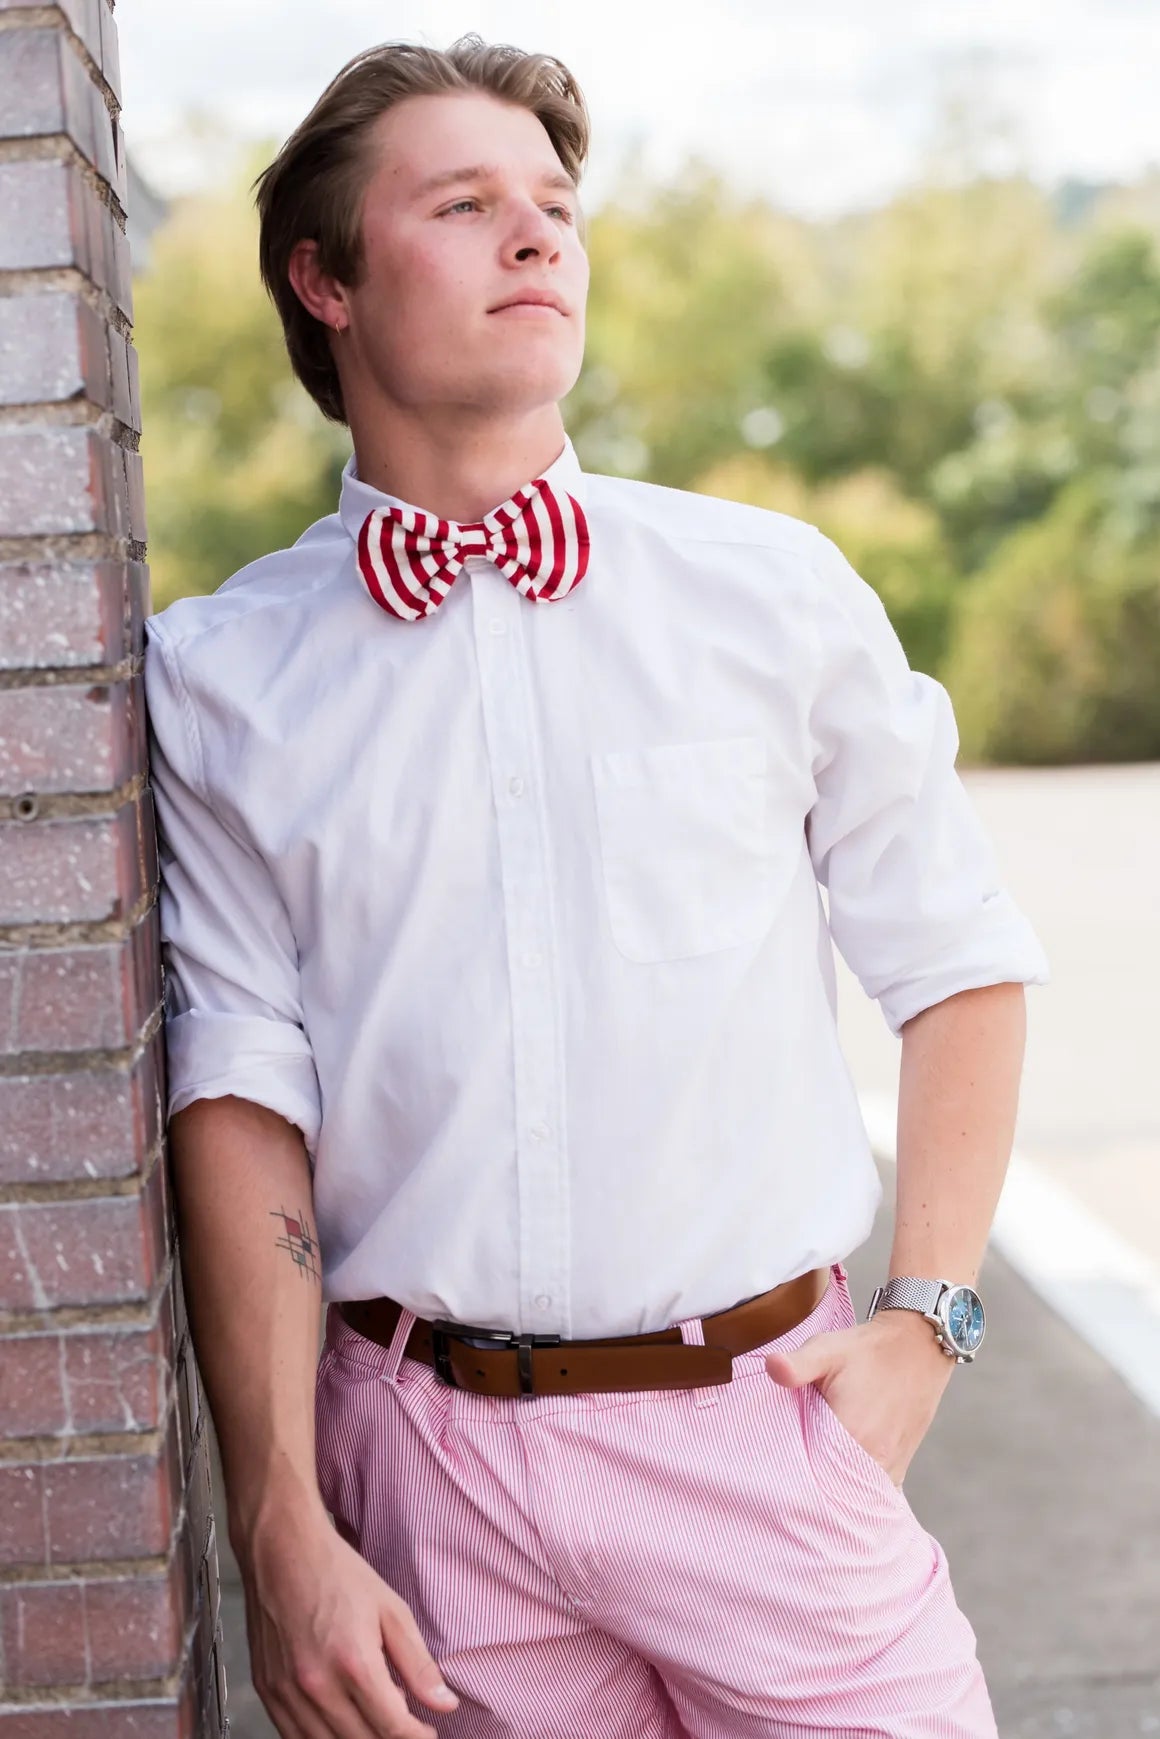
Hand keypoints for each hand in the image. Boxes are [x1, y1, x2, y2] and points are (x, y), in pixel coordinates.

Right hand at [238, 1500, 458, 1737]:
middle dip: (391, 1738)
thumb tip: (445, 1704)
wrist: (282, 1551)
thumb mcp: (391, 1610)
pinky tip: (341, 1722)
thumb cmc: (337, 1574)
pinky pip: (295, 1738)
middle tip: (407, 1724)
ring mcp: (287, 1693)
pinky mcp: (267, 1692)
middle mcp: (318, 1686)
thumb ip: (419, 1664)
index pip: (392, 1727)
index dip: (417, 1737)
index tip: (429, 1733)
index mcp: (354, 1663)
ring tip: (376, 1721)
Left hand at [764, 1306, 954, 1485]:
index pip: (814, 1478)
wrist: (918, 1346)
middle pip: (836, 1492)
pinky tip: (841, 1482)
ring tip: (814, 1486)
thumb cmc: (867, 1349)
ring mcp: (891, 1465)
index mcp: (852, 1435)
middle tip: (791, 1484)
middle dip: (814, 1492)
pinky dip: (858, 1490)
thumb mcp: (827, 1349)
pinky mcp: (900, 1463)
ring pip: (857, 1494)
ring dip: (837, 1492)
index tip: (777, 1476)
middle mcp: (875, 1458)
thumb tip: (771, 1366)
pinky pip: (875, 1490)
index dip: (794, 1480)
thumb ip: (797, 1364)